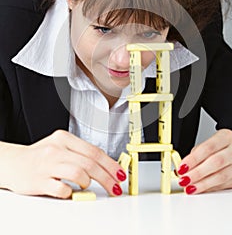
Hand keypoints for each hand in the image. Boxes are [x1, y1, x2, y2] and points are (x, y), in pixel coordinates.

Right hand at [0, 130, 125, 197]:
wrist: (13, 163)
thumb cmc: (41, 156)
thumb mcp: (61, 147)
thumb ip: (80, 154)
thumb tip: (106, 166)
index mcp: (64, 138)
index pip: (94, 151)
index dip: (111, 164)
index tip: (120, 174)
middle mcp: (56, 149)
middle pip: (90, 163)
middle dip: (107, 177)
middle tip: (115, 187)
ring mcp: (48, 164)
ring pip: (79, 173)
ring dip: (88, 183)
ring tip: (86, 186)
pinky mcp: (40, 181)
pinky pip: (62, 189)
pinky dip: (70, 192)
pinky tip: (69, 191)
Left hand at [177, 129, 231, 193]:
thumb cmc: (221, 149)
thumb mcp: (209, 145)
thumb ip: (196, 154)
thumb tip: (183, 168)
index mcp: (225, 137)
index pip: (208, 148)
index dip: (193, 159)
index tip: (182, 167)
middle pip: (215, 162)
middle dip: (197, 173)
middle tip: (184, 179)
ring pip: (220, 177)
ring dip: (202, 184)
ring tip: (190, 187)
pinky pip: (222, 185)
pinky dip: (209, 188)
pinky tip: (200, 189)